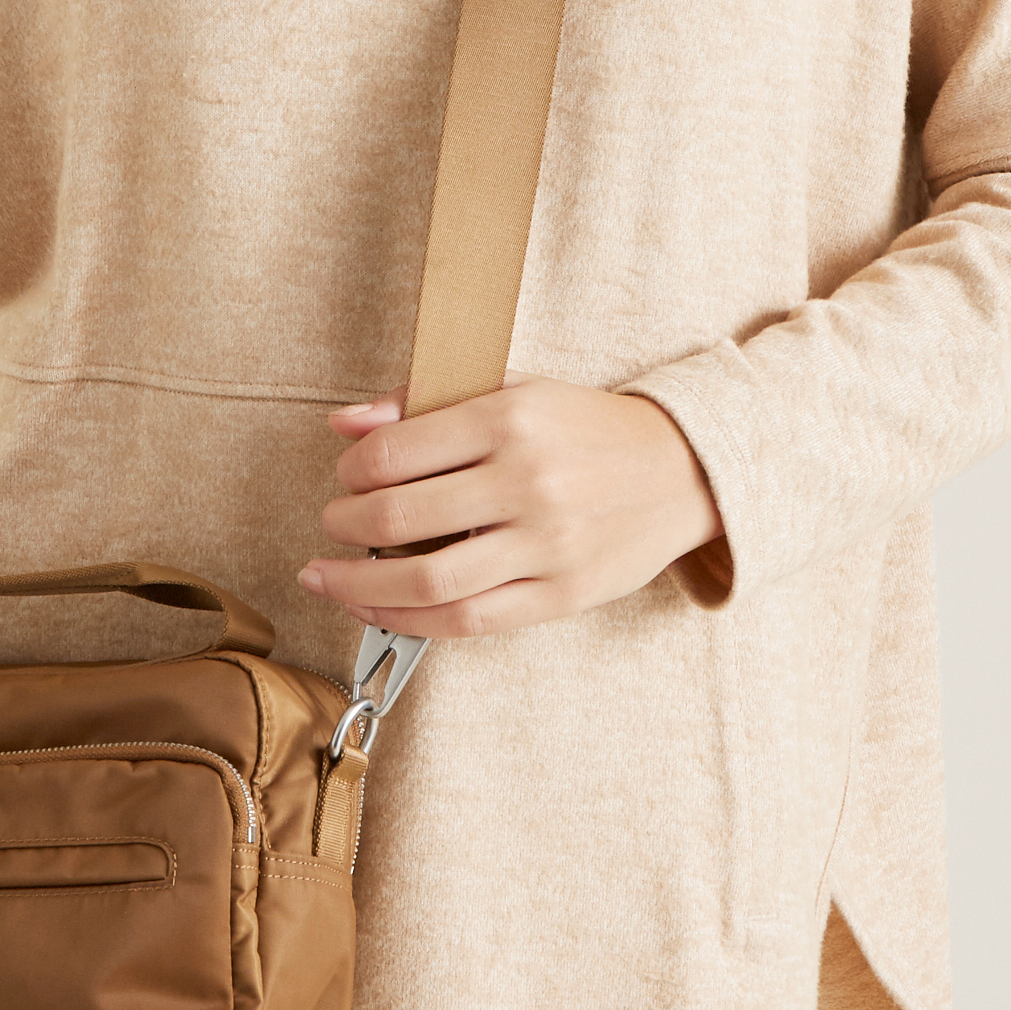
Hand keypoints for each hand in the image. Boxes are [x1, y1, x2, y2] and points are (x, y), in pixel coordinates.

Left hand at [299, 378, 723, 637]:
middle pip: (398, 518)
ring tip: (327, 576)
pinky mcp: (560, 595)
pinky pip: (466, 620)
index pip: (394, 453)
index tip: (346, 476)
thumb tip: (343, 425)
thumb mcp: (513, 389)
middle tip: (332, 523)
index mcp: (508, 419)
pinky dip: (408, 620)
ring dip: (358, 584)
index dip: (352, 471)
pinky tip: (377, 609)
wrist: (683, 470)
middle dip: (344, 525)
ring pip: (426, 582)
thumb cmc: (586, 427)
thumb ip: (424, 400)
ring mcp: (545, 545)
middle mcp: (526, 482)